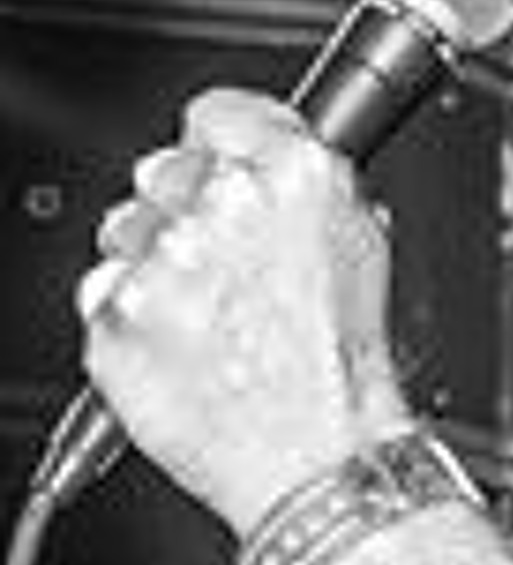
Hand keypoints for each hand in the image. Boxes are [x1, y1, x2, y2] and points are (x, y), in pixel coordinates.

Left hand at [78, 89, 409, 535]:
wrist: (313, 452)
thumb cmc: (341, 360)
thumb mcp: (361, 241)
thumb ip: (303, 181)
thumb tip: (263, 152)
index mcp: (293, 175)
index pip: (217, 112)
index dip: (221, 142)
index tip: (223, 163)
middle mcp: (222, 208)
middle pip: (162, 169)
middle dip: (185, 206)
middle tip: (223, 262)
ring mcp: (162, 264)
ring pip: (123, 230)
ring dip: (151, 260)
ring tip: (204, 311)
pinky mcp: (113, 320)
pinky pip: (100, 293)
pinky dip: (130, 316)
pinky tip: (179, 342)